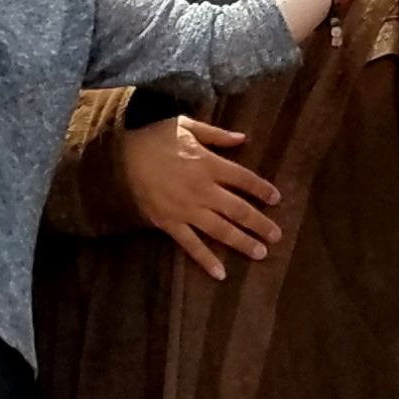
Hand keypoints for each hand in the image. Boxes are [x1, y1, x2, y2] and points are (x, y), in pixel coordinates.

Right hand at [127, 117, 281, 280]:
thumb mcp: (188, 125)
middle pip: (239, 209)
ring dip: (242, 242)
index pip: (244, 179)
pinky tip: (220, 273)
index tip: (276, 199)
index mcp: (209, 164)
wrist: (122, 152)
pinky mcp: (170, 222)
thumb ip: (217, 135)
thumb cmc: (156, 135)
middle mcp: (203, 189)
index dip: (262, 189)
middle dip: (260, 224)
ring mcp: (186, 209)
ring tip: (261, 253)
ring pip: (221, 230)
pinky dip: (206, 260)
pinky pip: (191, 244)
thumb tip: (243, 138)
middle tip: (276, 236)